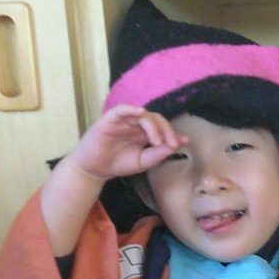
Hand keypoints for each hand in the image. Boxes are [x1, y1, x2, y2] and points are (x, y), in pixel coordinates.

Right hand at [68, 105, 186, 182]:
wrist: (95, 169)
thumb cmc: (118, 163)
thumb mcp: (142, 162)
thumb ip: (157, 155)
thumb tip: (173, 147)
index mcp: (145, 133)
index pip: (162, 128)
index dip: (173, 133)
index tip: (183, 141)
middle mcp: (136, 125)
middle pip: (155, 119)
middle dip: (167, 130)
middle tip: (172, 143)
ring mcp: (123, 121)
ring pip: (142, 115)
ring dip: (153, 126)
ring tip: (157, 140)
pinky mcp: (110, 120)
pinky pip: (121, 110)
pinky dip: (131, 109)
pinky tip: (140, 112)